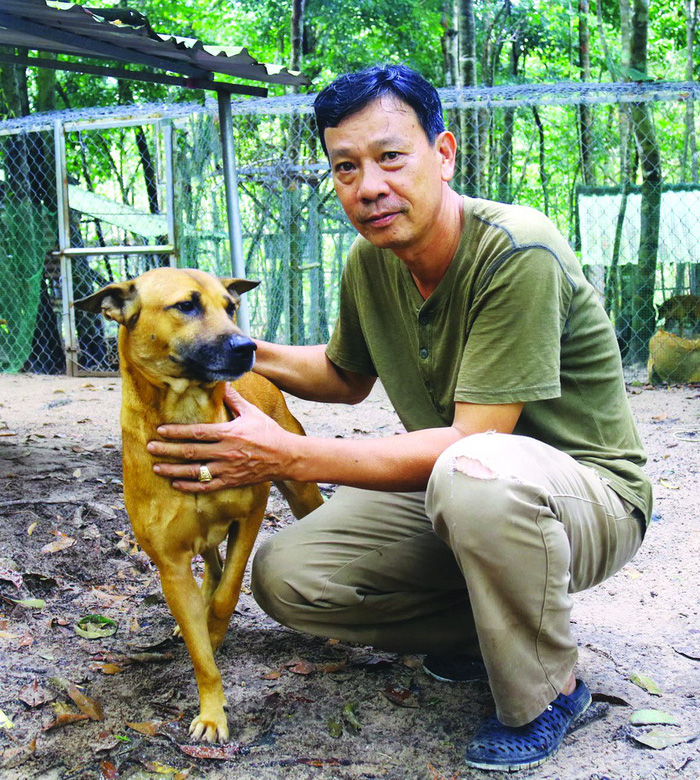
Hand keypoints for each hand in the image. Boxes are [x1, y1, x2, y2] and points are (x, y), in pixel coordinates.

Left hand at [147, 385, 295, 492]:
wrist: (286, 457)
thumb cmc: (268, 432)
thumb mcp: (251, 412)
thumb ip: (234, 398)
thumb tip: (222, 381)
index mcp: (229, 433)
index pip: (197, 432)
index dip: (177, 431)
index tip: (160, 430)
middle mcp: (226, 452)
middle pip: (190, 453)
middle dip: (168, 450)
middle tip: (150, 448)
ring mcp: (227, 469)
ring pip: (195, 472)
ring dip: (173, 470)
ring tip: (156, 467)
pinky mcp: (231, 481)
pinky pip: (206, 487)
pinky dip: (189, 487)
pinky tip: (176, 484)